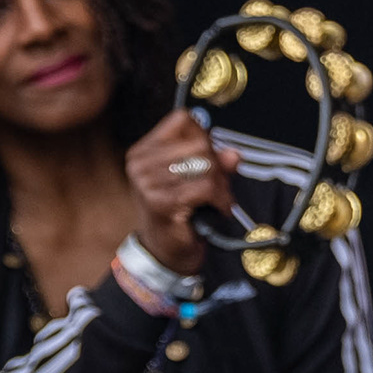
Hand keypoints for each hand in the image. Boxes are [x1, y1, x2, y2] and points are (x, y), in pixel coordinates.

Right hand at [123, 109, 240, 277]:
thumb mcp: (196, 179)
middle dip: (217, 165)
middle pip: (199, 142)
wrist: (164, 253)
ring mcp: (147, 183)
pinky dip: (221, 199)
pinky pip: (206, 187)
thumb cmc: (178, 213)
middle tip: (218, 187)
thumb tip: (233, 154)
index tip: (208, 158)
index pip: (183, 120)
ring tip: (218, 200)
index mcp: (143, 150)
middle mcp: (139, 163)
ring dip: (221, 186)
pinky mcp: (160, 202)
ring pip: (205, 166)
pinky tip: (218, 209)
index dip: (204, 136)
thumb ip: (215, 161)